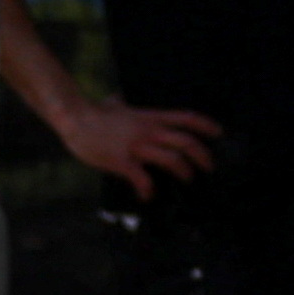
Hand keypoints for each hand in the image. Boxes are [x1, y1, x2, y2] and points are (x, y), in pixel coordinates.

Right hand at [54, 92, 223, 194]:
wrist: (74, 118)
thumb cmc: (92, 112)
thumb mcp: (114, 103)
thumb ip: (122, 103)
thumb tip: (119, 99)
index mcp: (150, 117)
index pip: (186, 118)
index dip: (206, 125)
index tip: (219, 133)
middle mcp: (148, 131)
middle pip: (186, 142)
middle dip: (203, 156)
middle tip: (208, 167)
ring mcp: (136, 146)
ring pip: (172, 159)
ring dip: (184, 172)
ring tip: (187, 180)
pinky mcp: (121, 161)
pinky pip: (142, 178)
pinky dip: (148, 189)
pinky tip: (147, 195)